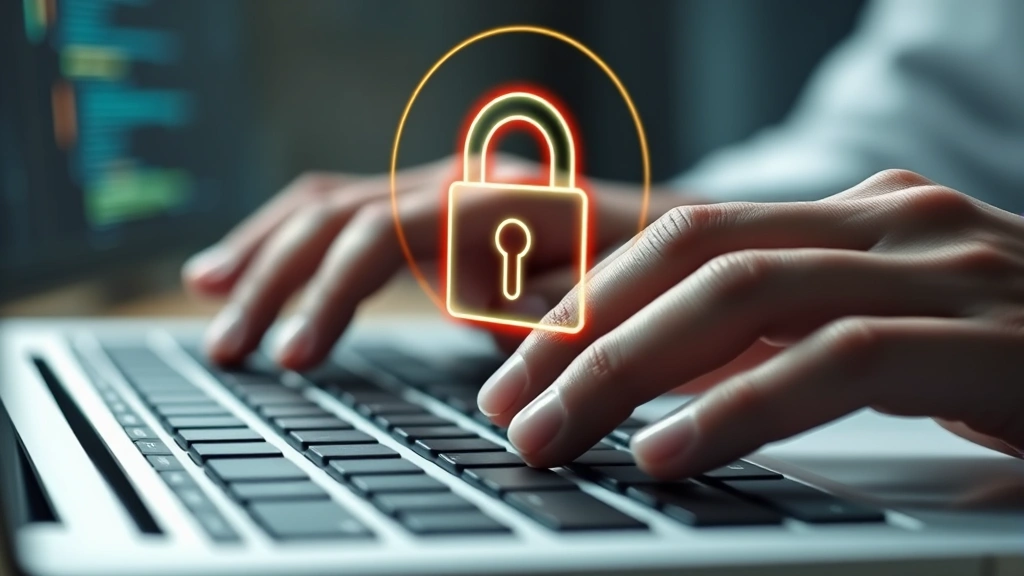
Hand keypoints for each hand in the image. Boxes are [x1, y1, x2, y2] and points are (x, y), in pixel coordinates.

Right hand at [183, 154, 680, 367]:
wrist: (665, 239)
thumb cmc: (640, 279)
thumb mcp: (600, 301)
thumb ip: (536, 305)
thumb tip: (468, 304)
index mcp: (494, 197)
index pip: (382, 234)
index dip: (331, 296)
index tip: (296, 359)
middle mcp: (457, 179)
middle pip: (339, 214)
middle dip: (274, 280)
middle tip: (231, 348)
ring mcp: (441, 188)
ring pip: (328, 203)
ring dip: (263, 253)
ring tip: (208, 296)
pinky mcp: (429, 208)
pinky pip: (342, 211)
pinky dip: (288, 240)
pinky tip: (242, 264)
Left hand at [479, 169, 1023, 477]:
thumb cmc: (1018, 366)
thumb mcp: (882, 336)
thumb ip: (781, 339)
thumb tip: (659, 379)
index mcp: (855, 215)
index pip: (686, 234)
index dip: (588, 295)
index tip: (516, 362)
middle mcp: (892, 221)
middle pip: (692, 253)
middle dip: (582, 331)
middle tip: (507, 404)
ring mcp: (946, 269)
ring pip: (744, 293)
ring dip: (626, 367)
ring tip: (550, 433)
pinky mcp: (988, 340)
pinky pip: (834, 363)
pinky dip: (738, 408)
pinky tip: (667, 453)